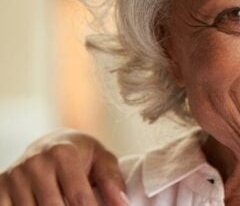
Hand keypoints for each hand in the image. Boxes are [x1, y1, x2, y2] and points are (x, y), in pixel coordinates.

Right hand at [0, 129, 126, 205]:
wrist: (49, 143)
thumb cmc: (81, 154)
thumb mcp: (101, 159)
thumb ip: (112, 181)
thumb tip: (123, 205)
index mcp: (63, 154)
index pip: (79, 198)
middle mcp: (36, 163)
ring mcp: (15, 176)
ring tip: (64, 203)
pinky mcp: (1, 186)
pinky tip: (41, 205)